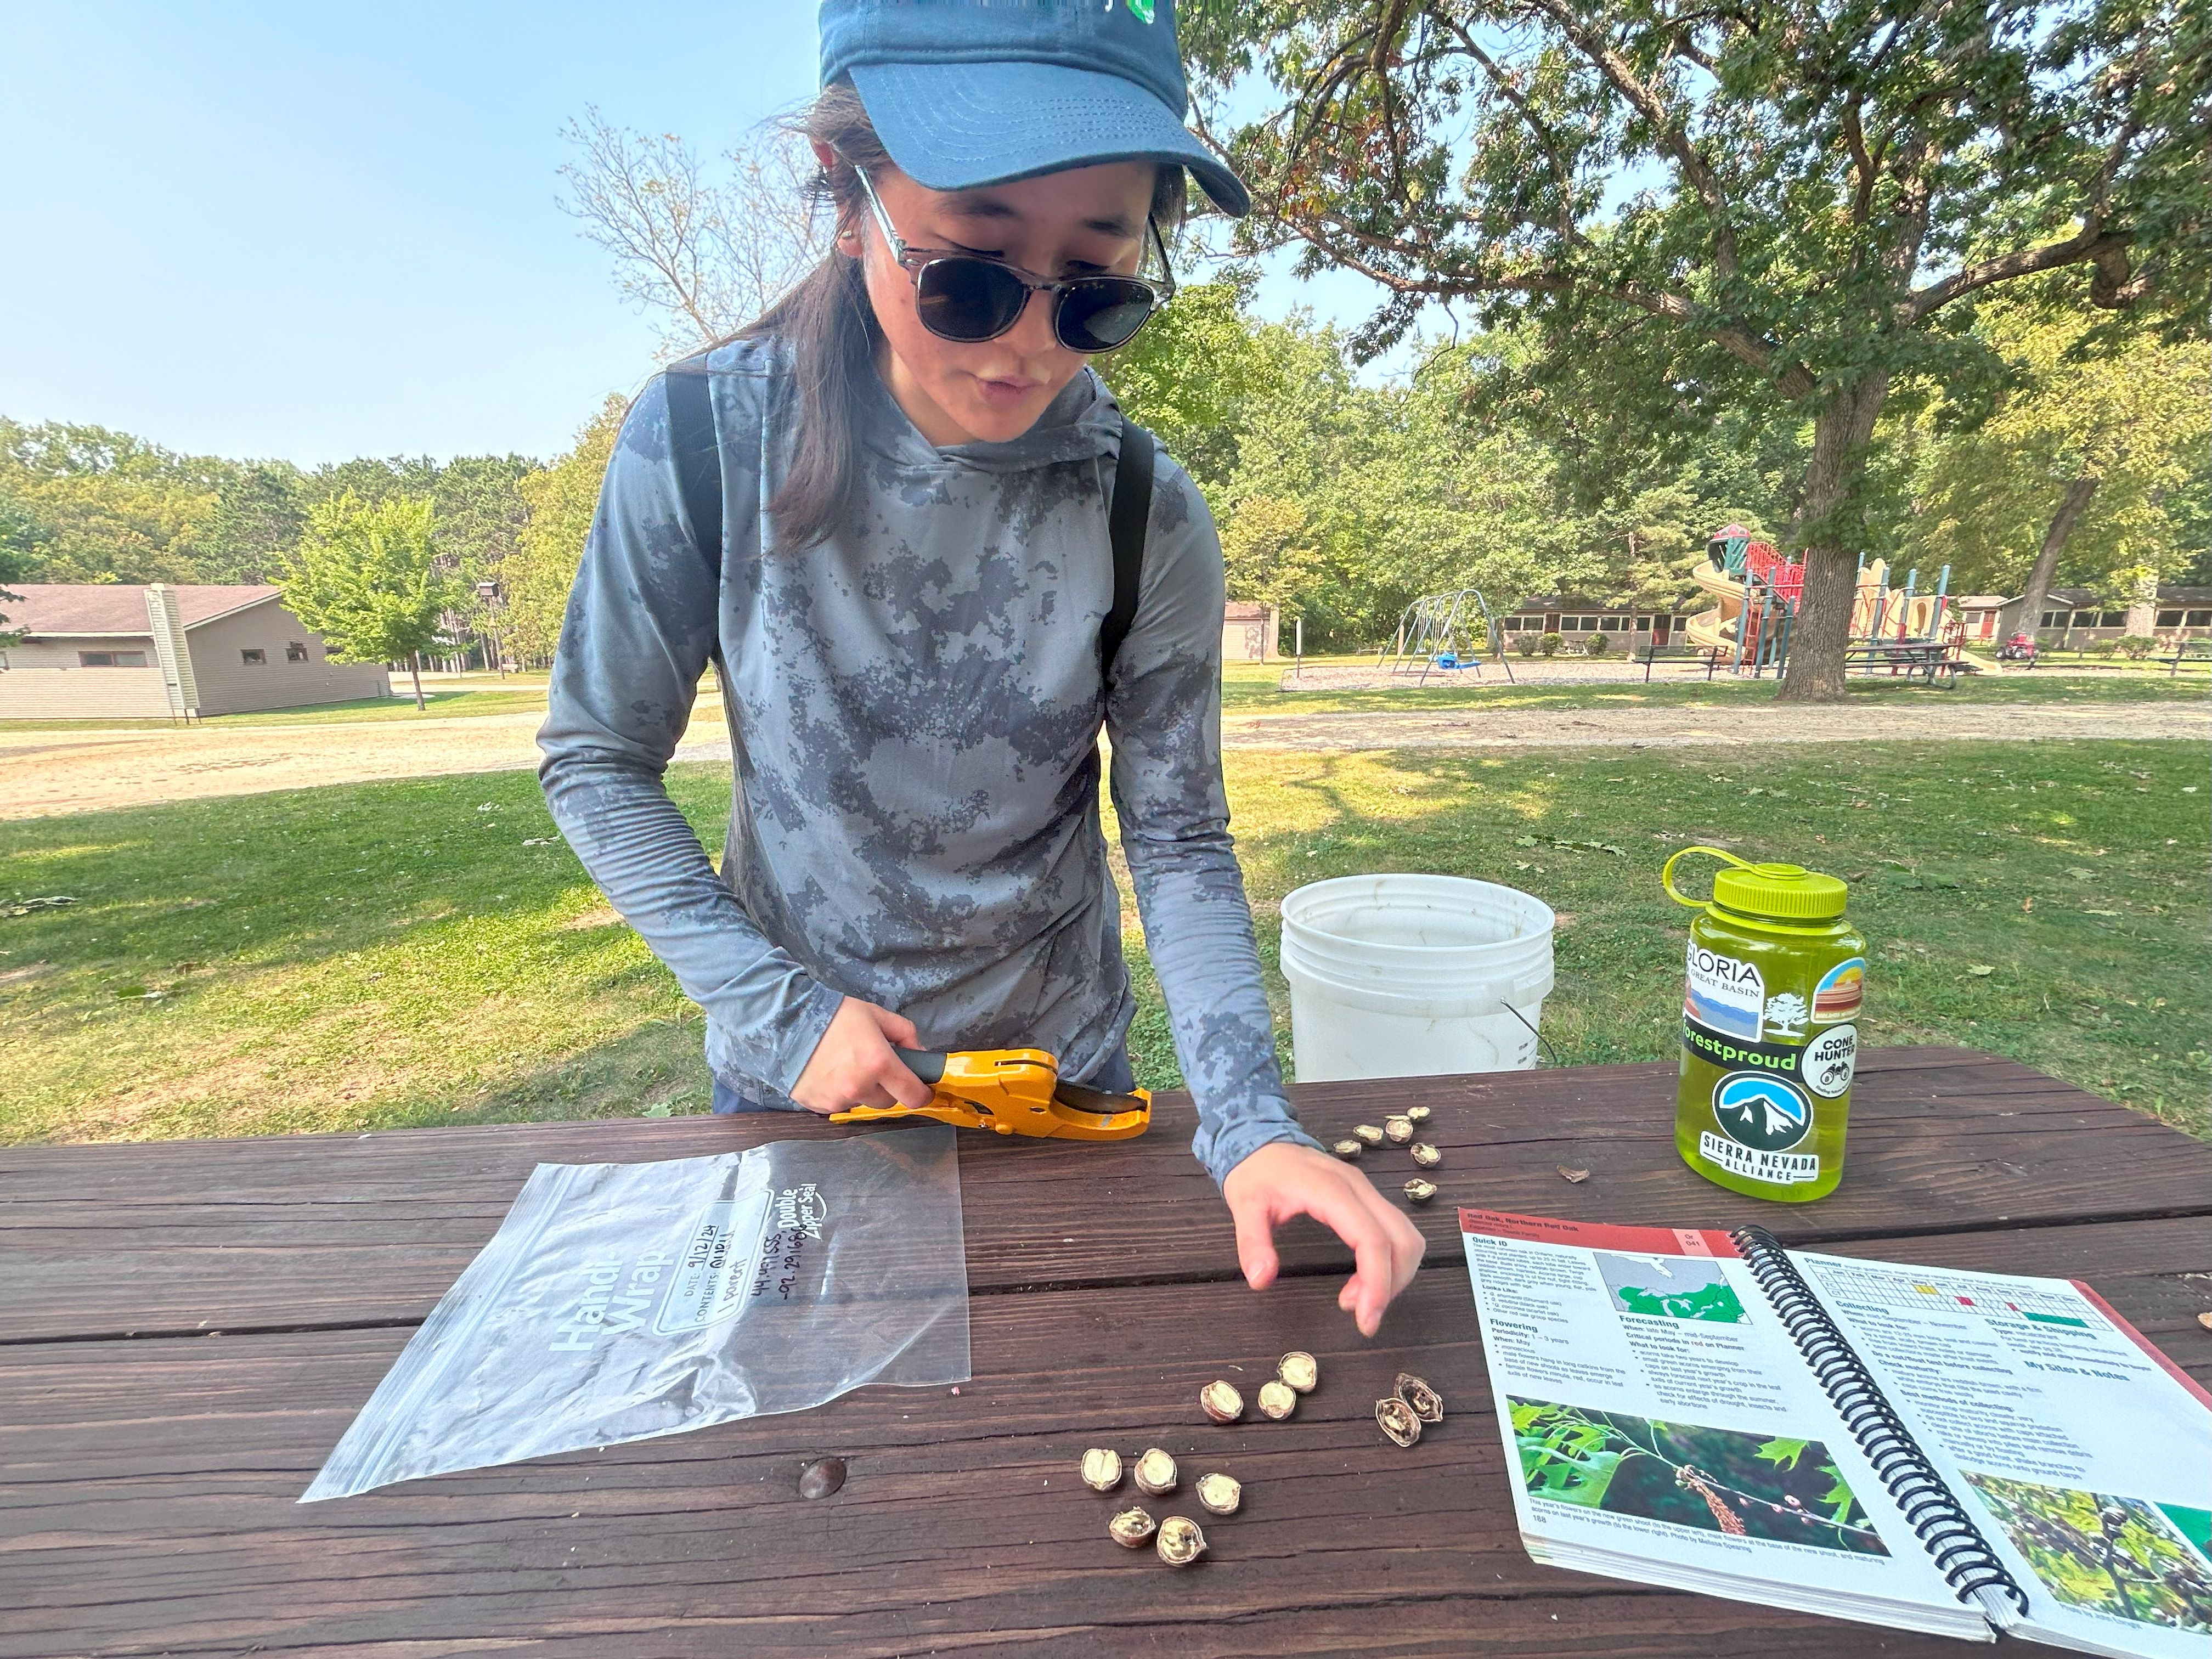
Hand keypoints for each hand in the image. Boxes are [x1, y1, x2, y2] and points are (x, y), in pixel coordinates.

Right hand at [789, 997, 934, 1115]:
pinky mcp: (817, 1105)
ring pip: (862, 1103)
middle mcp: (859, 1087)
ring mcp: (836, 1099)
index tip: (921, 1090)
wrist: (787, 1021)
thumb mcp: (876, 1015)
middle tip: (875, 1067)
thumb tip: (919, 1053)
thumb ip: (905, 1033)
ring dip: (861, 1091)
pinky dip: (839, 1094)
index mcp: (879, 1063)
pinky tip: (829, 1074)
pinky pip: (839, 1105)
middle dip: (887, 1087)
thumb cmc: (835, 1015)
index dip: (921, 1094)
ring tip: (846, 1067)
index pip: (912, 1095)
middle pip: (888, 1101)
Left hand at [1222, 1141, 1425, 1337]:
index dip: (1376, 1282)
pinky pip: (1396, 1232)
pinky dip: (1391, 1262)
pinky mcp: (1368, 1198)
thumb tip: (1260, 1280)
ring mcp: (1367, 1192)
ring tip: (1359, 1300)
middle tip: (1363, 1316)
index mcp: (1333, 1191)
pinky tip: (1365, 1279)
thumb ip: (1253, 1242)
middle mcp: (1359, 1189)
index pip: (1372, 1239)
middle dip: (1391, 1285)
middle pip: (1402, 1240)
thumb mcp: (1244, 1205)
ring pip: (1407, 1237)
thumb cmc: (1256, 1173)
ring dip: (1395, 1275)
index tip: (1365, 1319)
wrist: (1261, 1140)